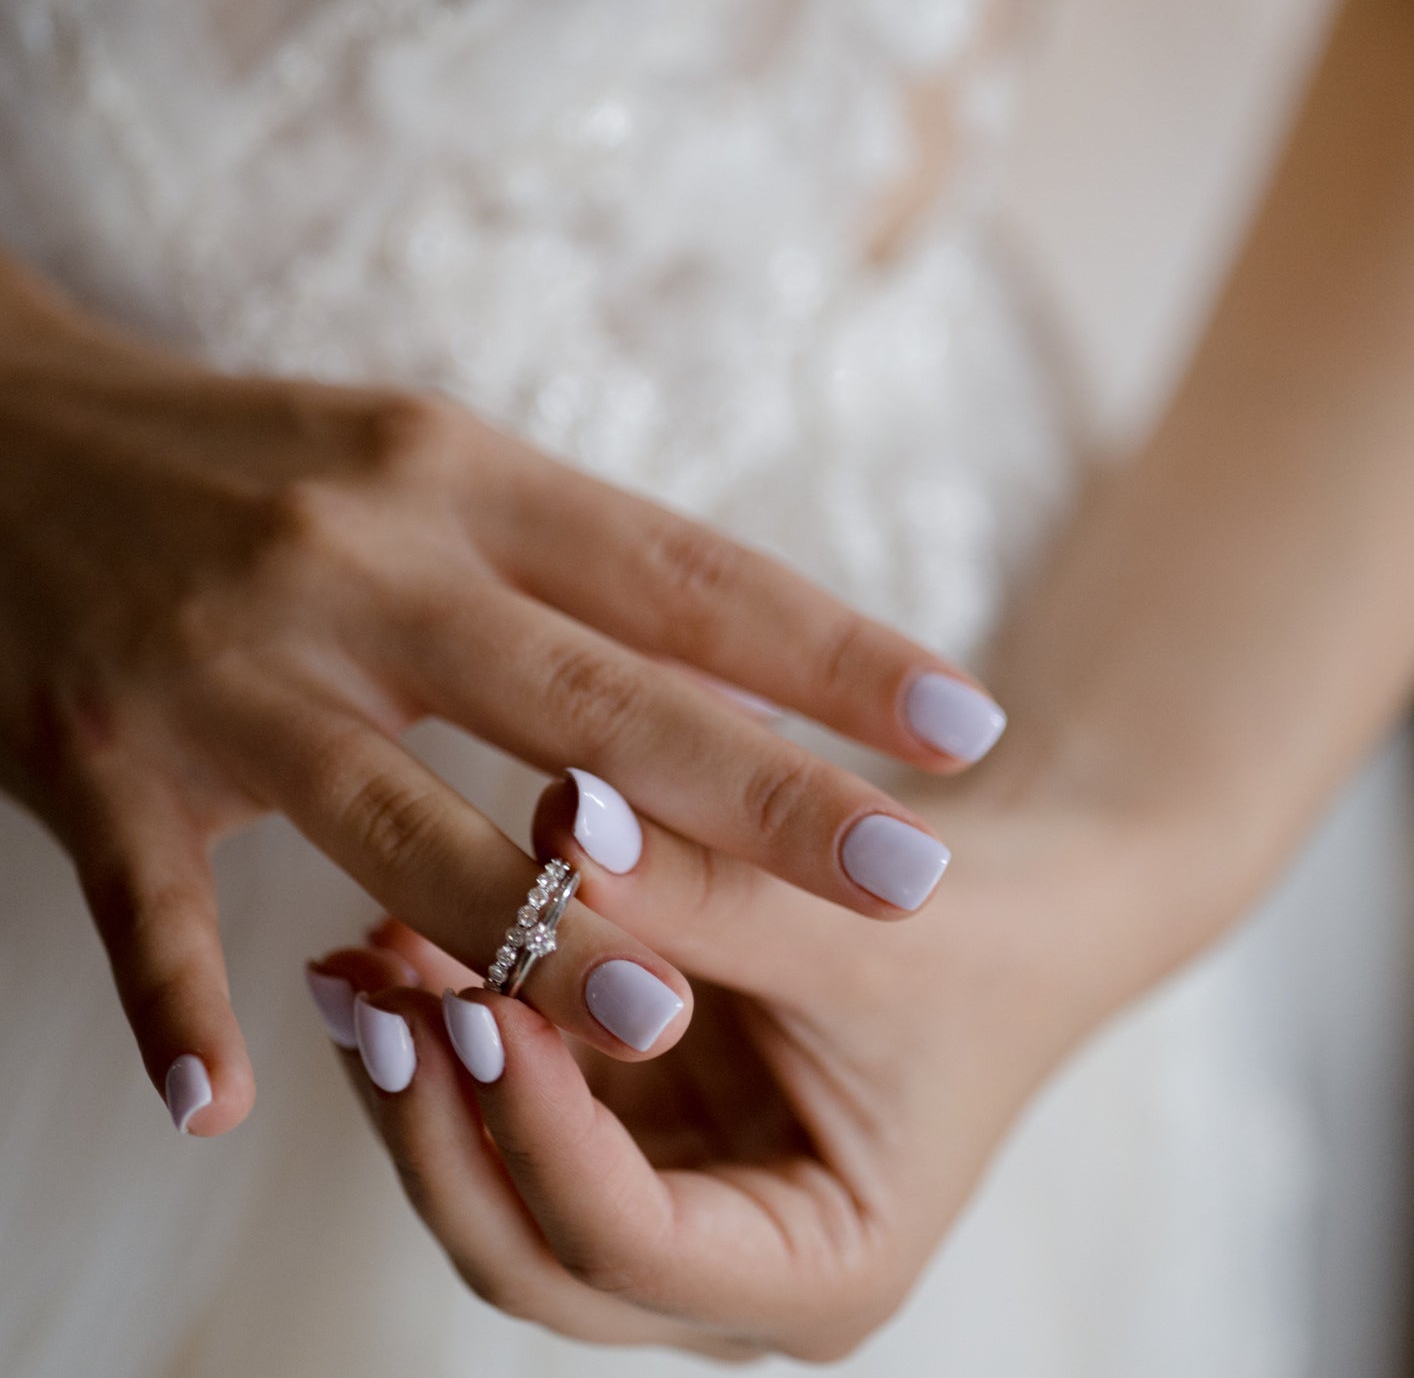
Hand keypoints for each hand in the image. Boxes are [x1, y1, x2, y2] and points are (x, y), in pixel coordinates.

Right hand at [0, 253, 1006, 1134]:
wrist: (7, 430)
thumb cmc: (259, 459)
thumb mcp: (424, 462)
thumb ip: (565, 560)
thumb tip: (740, 651)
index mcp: (457, 477)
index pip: (678, 571)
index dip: (830, 650)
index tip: (964, 721)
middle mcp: (359, 565)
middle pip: (589, 700)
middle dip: (764, 796)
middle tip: (914, 875)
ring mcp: (225, 668)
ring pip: (398, 823)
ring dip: (532, 932)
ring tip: (667, 1019)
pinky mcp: (90, 757)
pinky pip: (147, 906)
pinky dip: (184, 1009)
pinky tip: (237, 1107)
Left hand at [310, 752, 1183, 1360]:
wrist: (1019, 905)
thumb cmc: (976, 935)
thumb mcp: (858, 923)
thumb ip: (708, 890)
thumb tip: (552, 827)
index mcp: (813, 1273)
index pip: (630, 1246)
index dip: (538, 1129)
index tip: (479, 1003)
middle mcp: (727, 1267)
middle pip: (530, 1244)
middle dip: (439, 1126)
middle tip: (376, 1004)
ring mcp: (675, 1196)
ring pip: (498, 1180)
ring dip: (427, 1073)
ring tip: (364, 956)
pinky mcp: (641, 1118)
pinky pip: (520, 1094)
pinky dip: (464, 1024)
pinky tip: (413, 933)